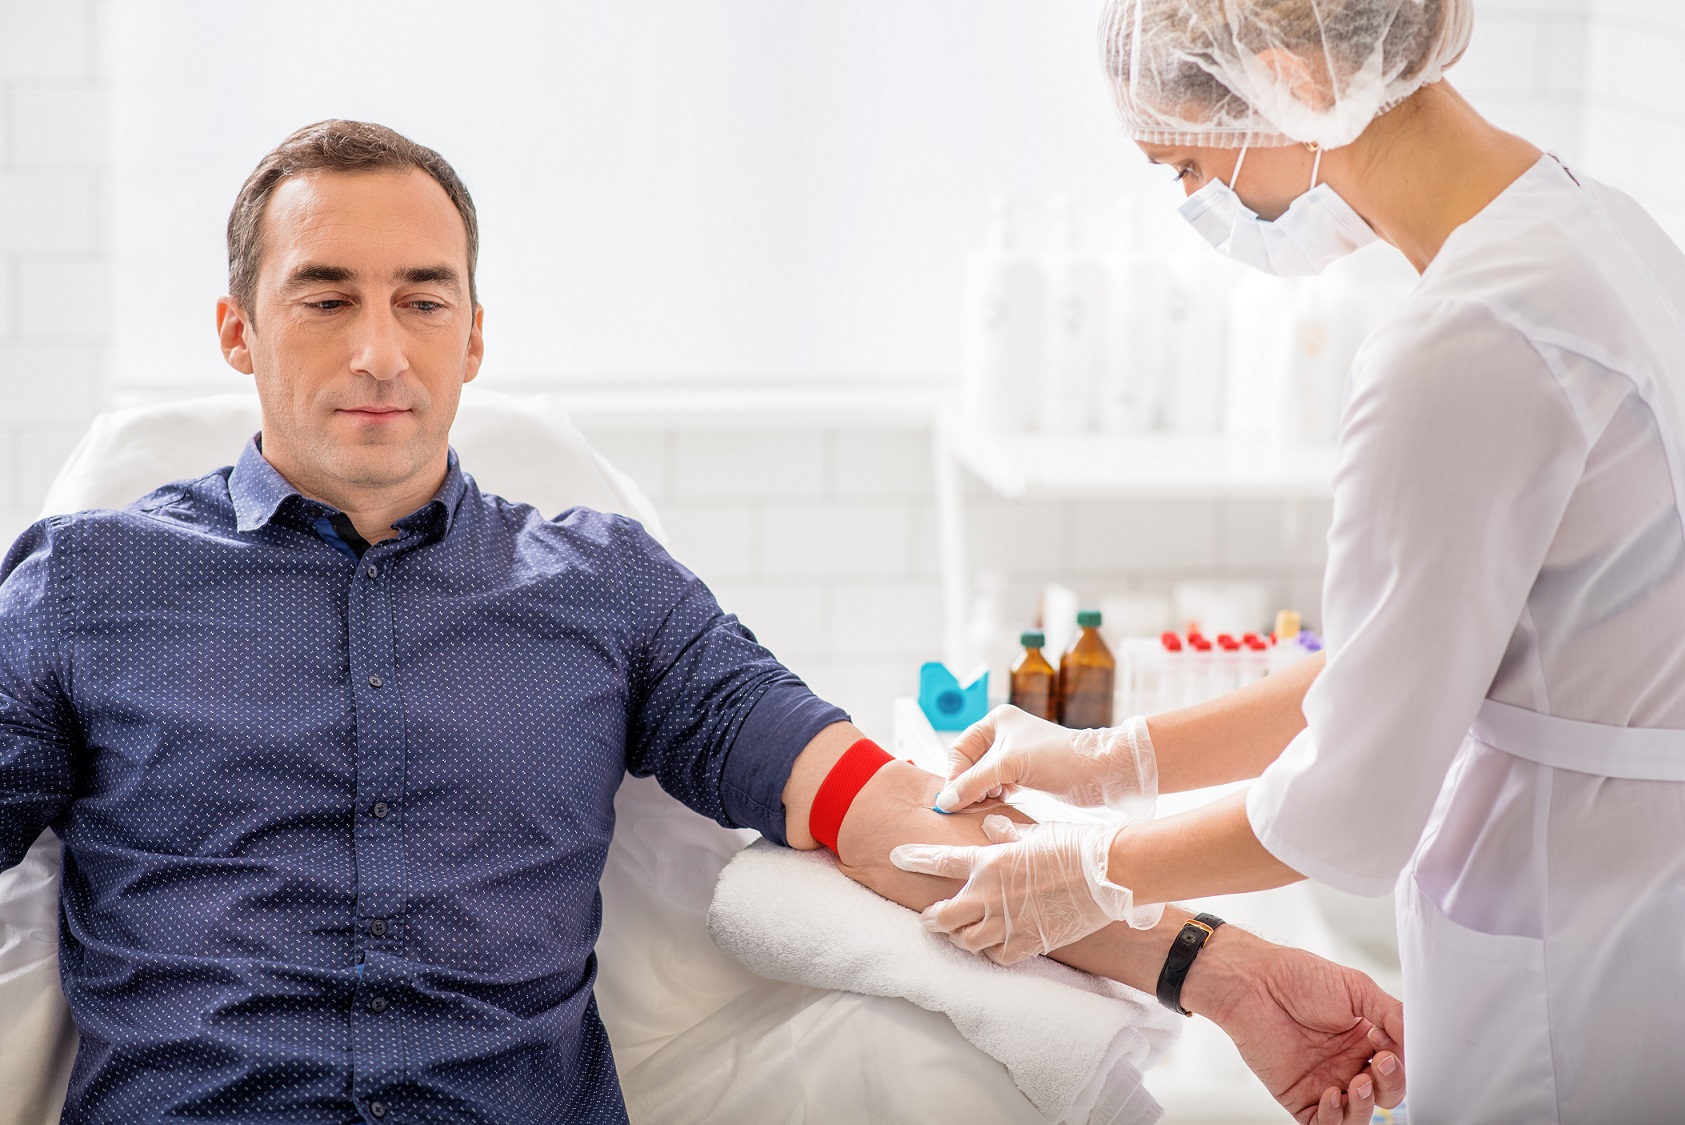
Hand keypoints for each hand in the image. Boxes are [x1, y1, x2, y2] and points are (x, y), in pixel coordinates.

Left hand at [889, 815, 1162, 963]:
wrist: (1108, 874)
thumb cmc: (1075, 846)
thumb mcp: (1035, 832)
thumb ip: (1006, 833)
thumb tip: (990, 823)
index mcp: (990, 862)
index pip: (940, 860)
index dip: (915, 859)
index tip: (896, 857)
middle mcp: (991, 895)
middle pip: (943, 916)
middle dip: (931, 918)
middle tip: (929, 917)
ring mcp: (1009, 923)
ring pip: (966, 941)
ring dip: (959, 937)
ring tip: (960, 933)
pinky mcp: (1029, 943)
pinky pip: (997, 957)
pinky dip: (990, 953)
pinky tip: (992, 946)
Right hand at [936, 706, 1156, 816]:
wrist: (1098, 771)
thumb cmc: (1057, 757)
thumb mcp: (1008, 766)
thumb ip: (973, 783)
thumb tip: (944, 803)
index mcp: (996, 721)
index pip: (960, 750)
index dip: (954, 774)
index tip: (951, 799)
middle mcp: (1004, 735)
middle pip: (971, 764)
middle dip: (967, 785)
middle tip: (966, 806)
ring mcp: (1016, 755)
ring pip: (984, 778)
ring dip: (981, 793)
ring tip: (985, 805)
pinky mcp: (1027, 774)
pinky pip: (999, 786)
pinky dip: (994, 796)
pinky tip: (999, 804)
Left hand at [1190, 929, 1405, 1124]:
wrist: (1253, 983)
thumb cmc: (1297, 977)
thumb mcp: (1356, 988)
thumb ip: (1391, 1014)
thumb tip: (1416, 1038)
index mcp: (1365, 1040)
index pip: (1399, 1066)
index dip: (1402, 1063)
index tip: (1391, 1046)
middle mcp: (1348, 1063)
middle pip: (1385, 1093)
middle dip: (1390, 1084)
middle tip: (1380, 1063)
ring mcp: (1325, 1081)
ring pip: (1359, 1114)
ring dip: (1365, 1105)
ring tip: (1358, 1083)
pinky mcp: (1300, 1096)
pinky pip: (1325, 1123)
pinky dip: (1335, 1118)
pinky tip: (1331, 1095)